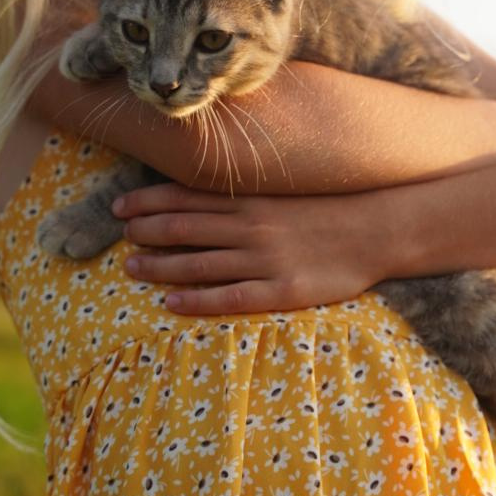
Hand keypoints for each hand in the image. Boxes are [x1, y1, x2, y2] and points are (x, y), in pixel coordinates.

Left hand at [114, 182, 386, 315]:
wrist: (377, 231)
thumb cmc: (330, 210)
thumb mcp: (284, 191)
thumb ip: (246, 194)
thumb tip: (204, 194)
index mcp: (251, 200)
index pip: (186, 197)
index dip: (148, 202)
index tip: (120, 208)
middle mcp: (250, 227)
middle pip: (184, 228)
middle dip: (146, 232)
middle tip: (119, 238)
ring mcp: (264, 260)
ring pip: (199, 263)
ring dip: (160, 266)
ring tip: (131, 268)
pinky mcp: (281, 291)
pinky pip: (230, 297)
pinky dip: (197, 300)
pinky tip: (171, 304)